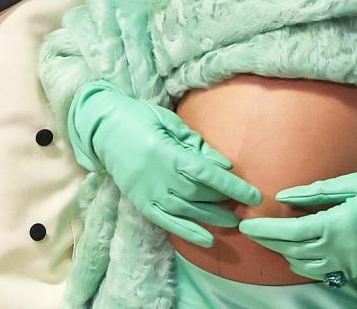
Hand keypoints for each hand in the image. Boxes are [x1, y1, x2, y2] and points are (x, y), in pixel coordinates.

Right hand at [67, 81, 261, 246]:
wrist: (103, 128)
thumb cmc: (139, 118)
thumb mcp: (170, 122)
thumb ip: (196, 145)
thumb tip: (223, 165)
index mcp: (167, 153)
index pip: (207, 174)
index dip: (233, 187)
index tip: (254, 196)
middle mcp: (159, 177)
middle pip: (200, 195)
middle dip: (226, 202)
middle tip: (246, 207)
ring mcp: (149, 193)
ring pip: (187, 211)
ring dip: (212, 218)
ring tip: (233, 221)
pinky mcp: (141, 203)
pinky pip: (167, 222)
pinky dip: (187, 232)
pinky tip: (206, 238)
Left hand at [238, 162, 356, 279]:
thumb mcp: (350, 183)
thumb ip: (314, 193)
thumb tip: (284, 196)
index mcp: (338, 225)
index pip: (291, 234)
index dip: (266, 231)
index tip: (247, 224)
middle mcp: (342, 249)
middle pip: (293, 252)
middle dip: (270, 242)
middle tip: (253, 228)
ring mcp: (351, 263)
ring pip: (305, 267)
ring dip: (285, 254)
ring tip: (273, 237)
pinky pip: (323, 272)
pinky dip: (304, 263)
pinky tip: (298, 250)